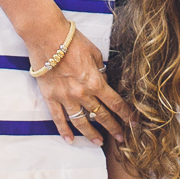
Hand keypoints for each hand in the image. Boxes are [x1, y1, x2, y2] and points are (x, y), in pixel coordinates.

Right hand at [32, 28, 132, 147]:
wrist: (47, 36)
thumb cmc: (72, 40)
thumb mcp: (94, 53)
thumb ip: (100, 70)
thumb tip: (103, 80)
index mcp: (95, 81)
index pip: (114, 102)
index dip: (125, 114)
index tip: (133, 123)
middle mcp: (82, 93)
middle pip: (100, 115)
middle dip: (113, 127)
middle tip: (121, 138)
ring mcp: (65, 97)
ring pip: (81, 121)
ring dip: (91, 134)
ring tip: (99, 142)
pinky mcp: (50, 97)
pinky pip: (58, 118)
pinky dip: (64, 131)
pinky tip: (70, 140)